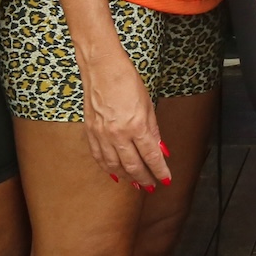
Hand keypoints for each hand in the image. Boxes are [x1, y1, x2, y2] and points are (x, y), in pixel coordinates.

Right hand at [80, 51, 170, 189]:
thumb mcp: (148, 105)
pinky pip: (99, 158)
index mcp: (136, 126)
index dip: (160, 171)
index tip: (166, 180)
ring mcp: (101, 136)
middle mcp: (118, 135)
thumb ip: (153, 131)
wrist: (101, 69)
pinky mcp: (90, 133)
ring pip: (114, 166)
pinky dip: (107, 169)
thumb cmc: (127, 81)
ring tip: (136, 183)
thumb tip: (160, 150)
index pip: (151, 157)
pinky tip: (114, 174)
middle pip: (133, 166)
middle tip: (152, 186)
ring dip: (126, 177)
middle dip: (144, 178)